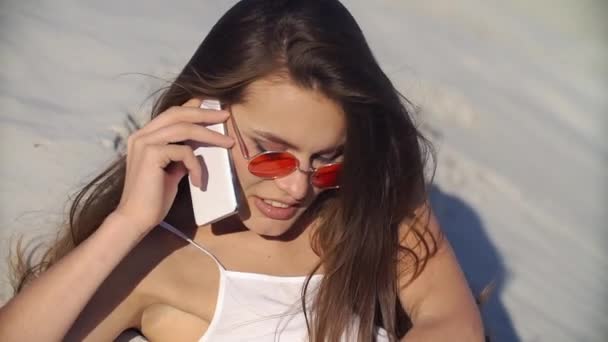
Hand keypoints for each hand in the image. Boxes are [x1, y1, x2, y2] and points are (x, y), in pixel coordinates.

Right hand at [113, 98, 233, 232]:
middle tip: (226, 115)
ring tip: (228, 142)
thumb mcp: (172, 169)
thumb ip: (181, 154)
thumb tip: (199, 145)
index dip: (194, 109)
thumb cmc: (155, 197)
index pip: (172, 113)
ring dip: (210, 135)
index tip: (215, 110)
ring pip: (184, 128)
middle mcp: (142, 134)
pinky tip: (197, 182)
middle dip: (204, 113)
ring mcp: (144, 142)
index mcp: (145, 136)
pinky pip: (184, 151)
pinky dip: (196, 166)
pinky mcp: (151, 154)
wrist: (137, 218)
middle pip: (177, 113)